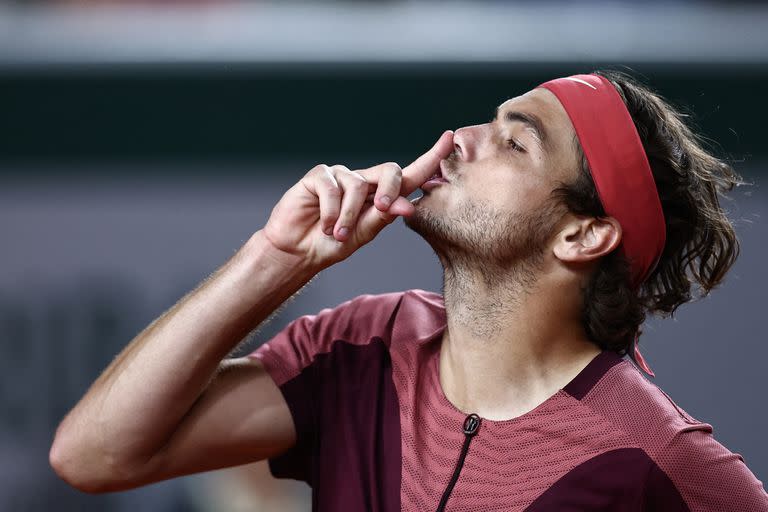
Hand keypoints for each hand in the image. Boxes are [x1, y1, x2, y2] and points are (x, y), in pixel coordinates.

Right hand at [262, 130, 453, 270]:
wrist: (300, 251)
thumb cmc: (333, 243)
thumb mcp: (363, 234)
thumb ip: (384, 217)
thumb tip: (408, 206)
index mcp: (381, 195)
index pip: (410, 175)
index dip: (430, 157)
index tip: (449, 139)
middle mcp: (363, 181)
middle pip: (390, 171)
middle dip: (391, 191)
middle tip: (382, 210)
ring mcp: (340, 176)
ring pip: (358, 185)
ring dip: (349, 216)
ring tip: (338, 234)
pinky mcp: (318, 176)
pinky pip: (332, 187)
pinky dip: (331, 211)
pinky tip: (325, 224)